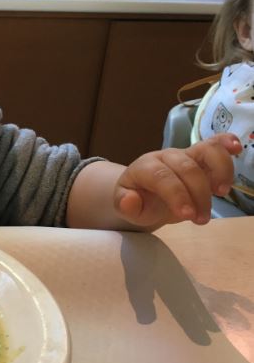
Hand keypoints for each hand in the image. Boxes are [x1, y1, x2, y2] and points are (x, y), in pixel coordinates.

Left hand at [114, 133, 241, 226]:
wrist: (146, 193)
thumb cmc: (138, 200)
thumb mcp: (126, 208)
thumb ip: (125, 205)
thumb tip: (130, 200)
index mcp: (144, 168)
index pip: (162, 177)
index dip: (177, 195)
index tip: (188, 215)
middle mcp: (166, 157)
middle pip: (187, 168)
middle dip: (198, 194)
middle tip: (201, 219)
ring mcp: (186, 154)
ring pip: (205, 151)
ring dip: (219, 172)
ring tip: (222, 193)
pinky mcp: (202, 156)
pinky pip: (216, 144)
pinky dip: (227, 143)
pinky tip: (237, 149)